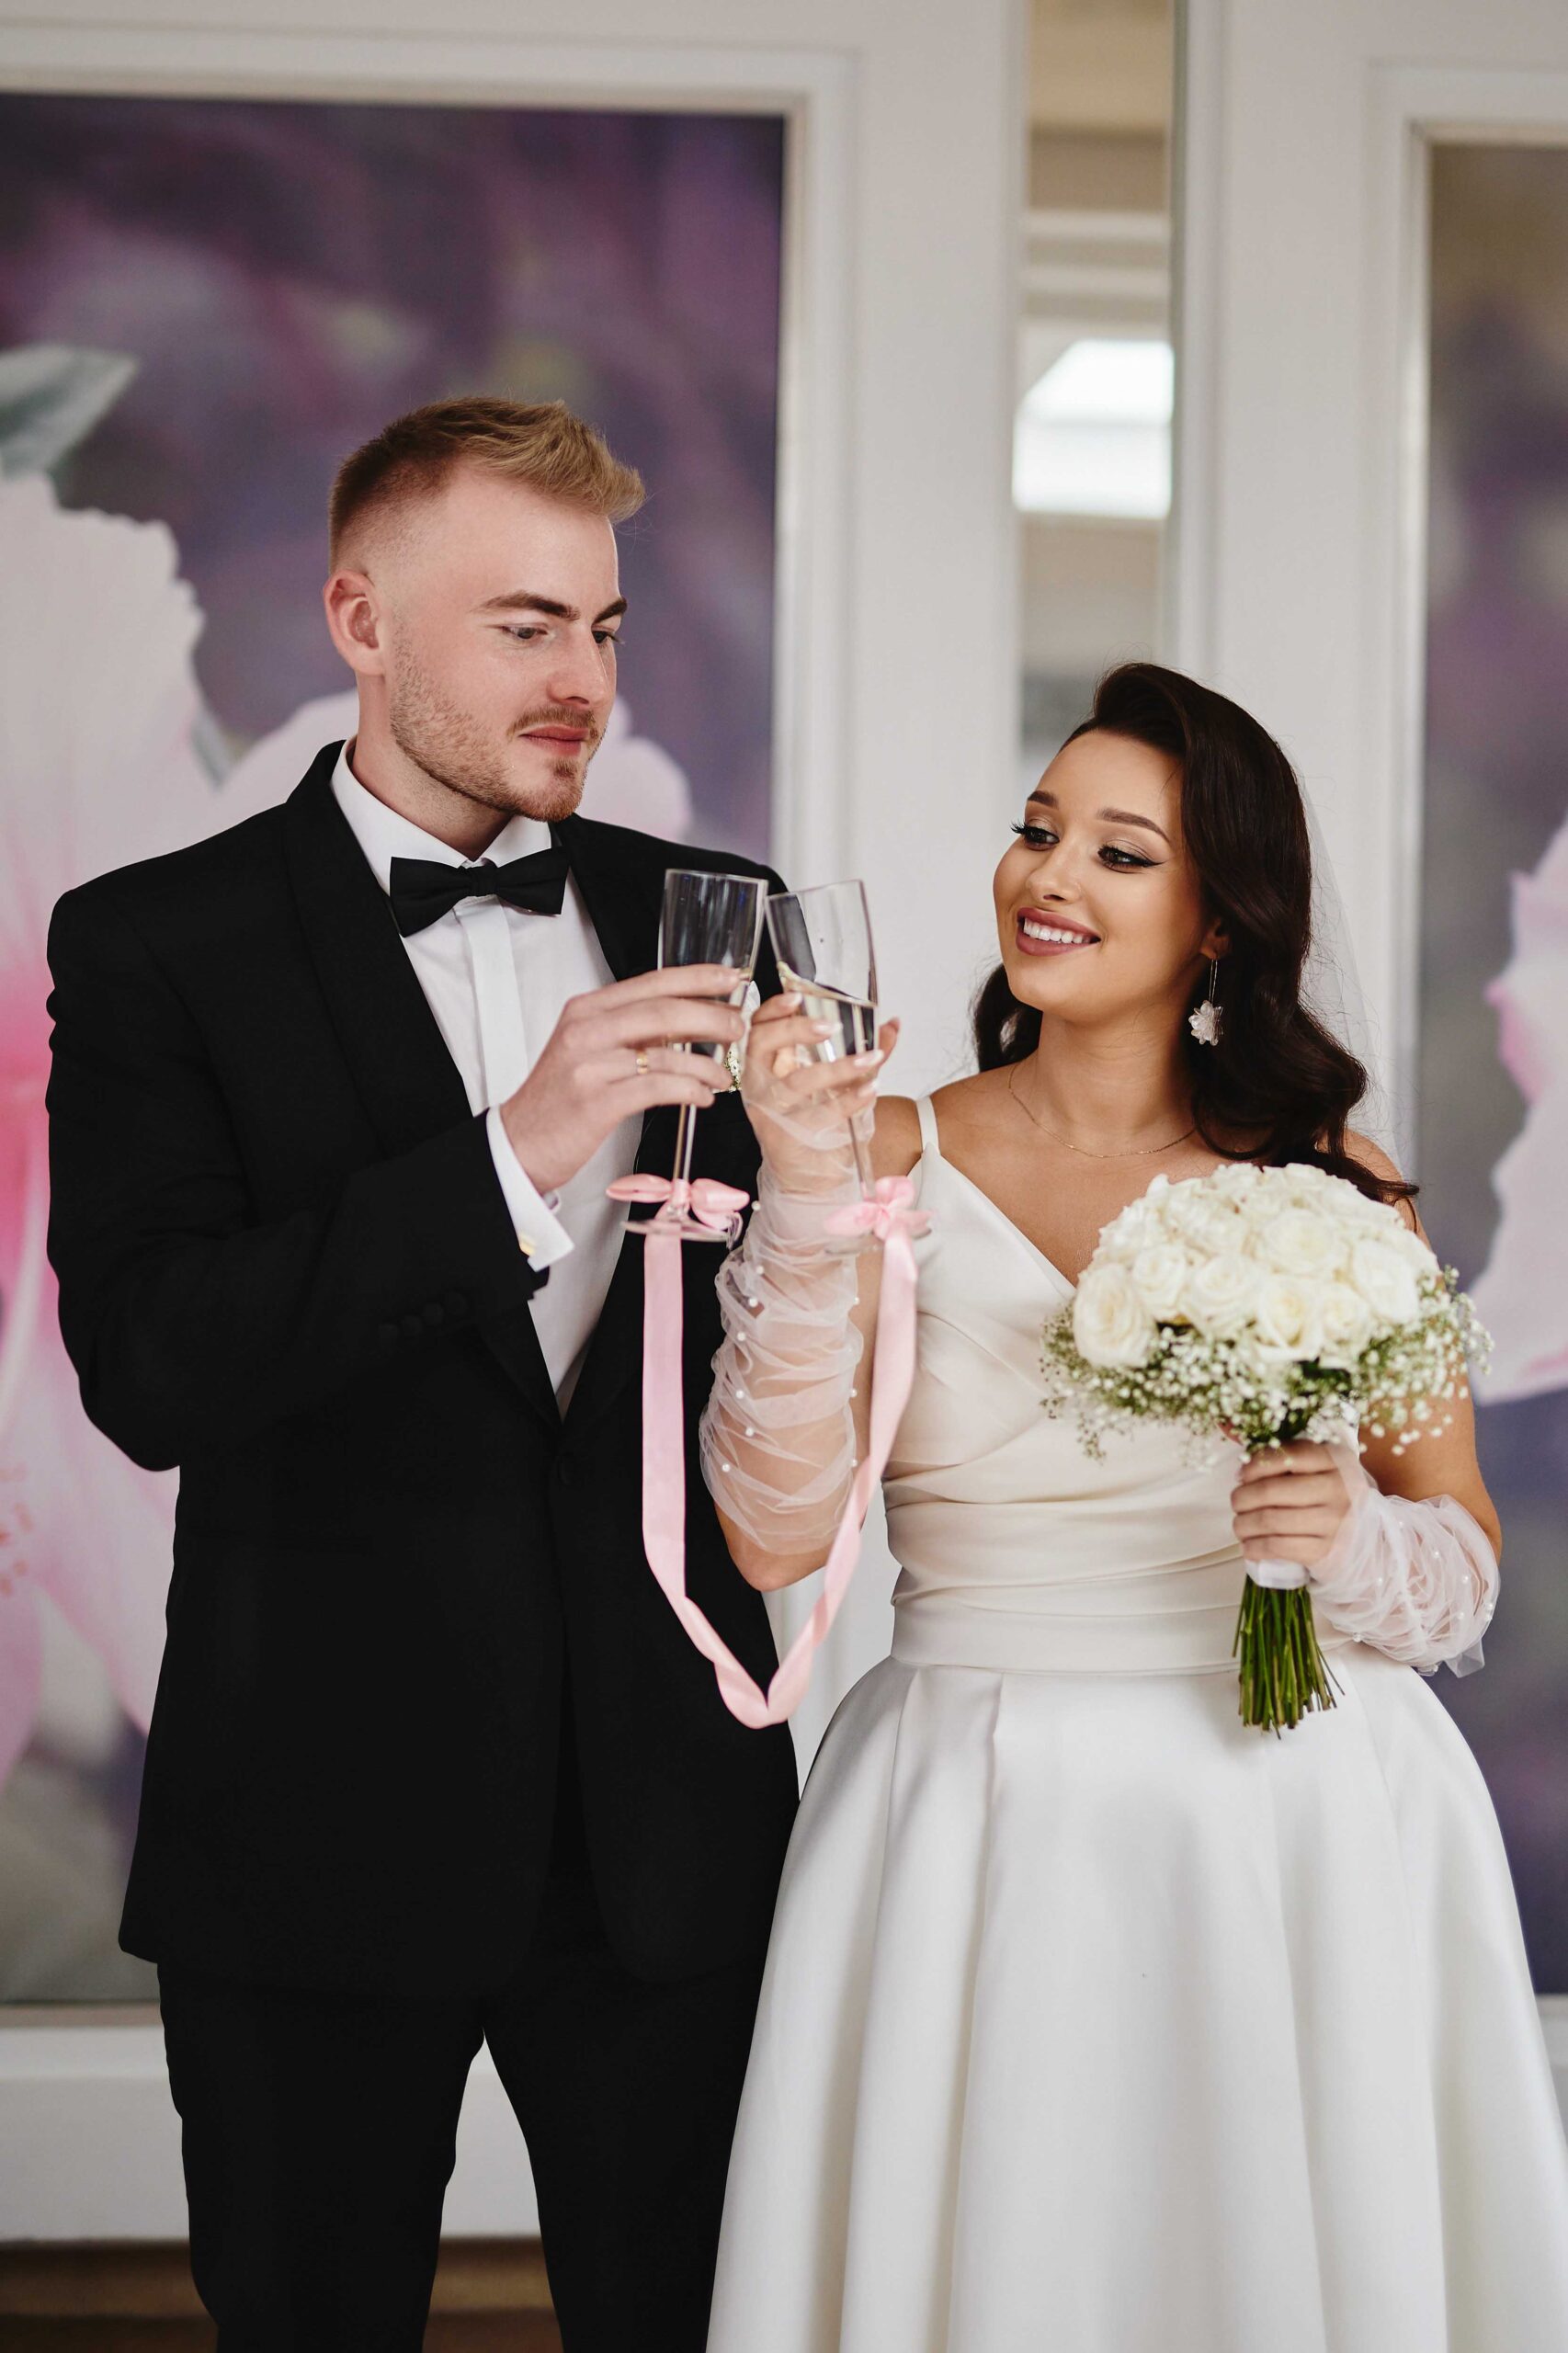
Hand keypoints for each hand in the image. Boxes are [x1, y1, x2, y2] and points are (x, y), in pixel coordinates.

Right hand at [499, 965, 746, 1194]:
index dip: (696, 978)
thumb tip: (689, 1020)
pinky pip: (658, 1089)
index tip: (729, 979)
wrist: (519, 1143)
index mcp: (586, 1010)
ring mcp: (590, 1065)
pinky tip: (702, 1097)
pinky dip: (689, 1091)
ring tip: (723, 1075)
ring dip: (705, 1065)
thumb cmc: (558, 1099)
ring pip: (666, 1054)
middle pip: (663, 1011)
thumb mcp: (587, 1048)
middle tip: (737, 1028)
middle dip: (711, 1018)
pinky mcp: (597, 1101)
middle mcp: (586, 1030)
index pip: (651, 983)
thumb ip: (630, 1030)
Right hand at [737, 994, 899, 1193]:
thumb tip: (892, 1025)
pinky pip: (819, 1114)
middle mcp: (760, 1084)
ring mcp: (770, 1111)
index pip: (758, 1026)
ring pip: (797, 1082)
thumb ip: (863, 1052)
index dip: (773, 1009)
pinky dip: (848, 1101)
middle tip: (831, 1027)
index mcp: (766, 1064)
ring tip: (871, 1059)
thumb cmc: (818, 1123)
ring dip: (838, 1068)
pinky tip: (871, 1090)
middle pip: (763, 1044)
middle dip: (795, 1030)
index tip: (798, 997)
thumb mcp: (838, 1082)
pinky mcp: (785, 1137)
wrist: (809, 1178)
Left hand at [1230, 1438, 1360, 1572]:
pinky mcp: (1326, 1551)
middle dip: (1243, 1497)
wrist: (1360, 1538)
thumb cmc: (1327, 1497)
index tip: (1242, 1476)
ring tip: (1239, 1525)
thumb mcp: (1317, 1468)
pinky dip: (1254, 1547)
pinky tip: (1248, 1546)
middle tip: (1236, 1503)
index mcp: (1336, 1460)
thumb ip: (1286, 1460)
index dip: (1255, 1465)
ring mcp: (1334, 1522)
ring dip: (1243, 1524)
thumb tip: (1243, 1474)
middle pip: (1272, 1491)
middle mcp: (1339, 1489)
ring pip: (1271, 1520)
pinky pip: (1278, 1547)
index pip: (1287, 1456)